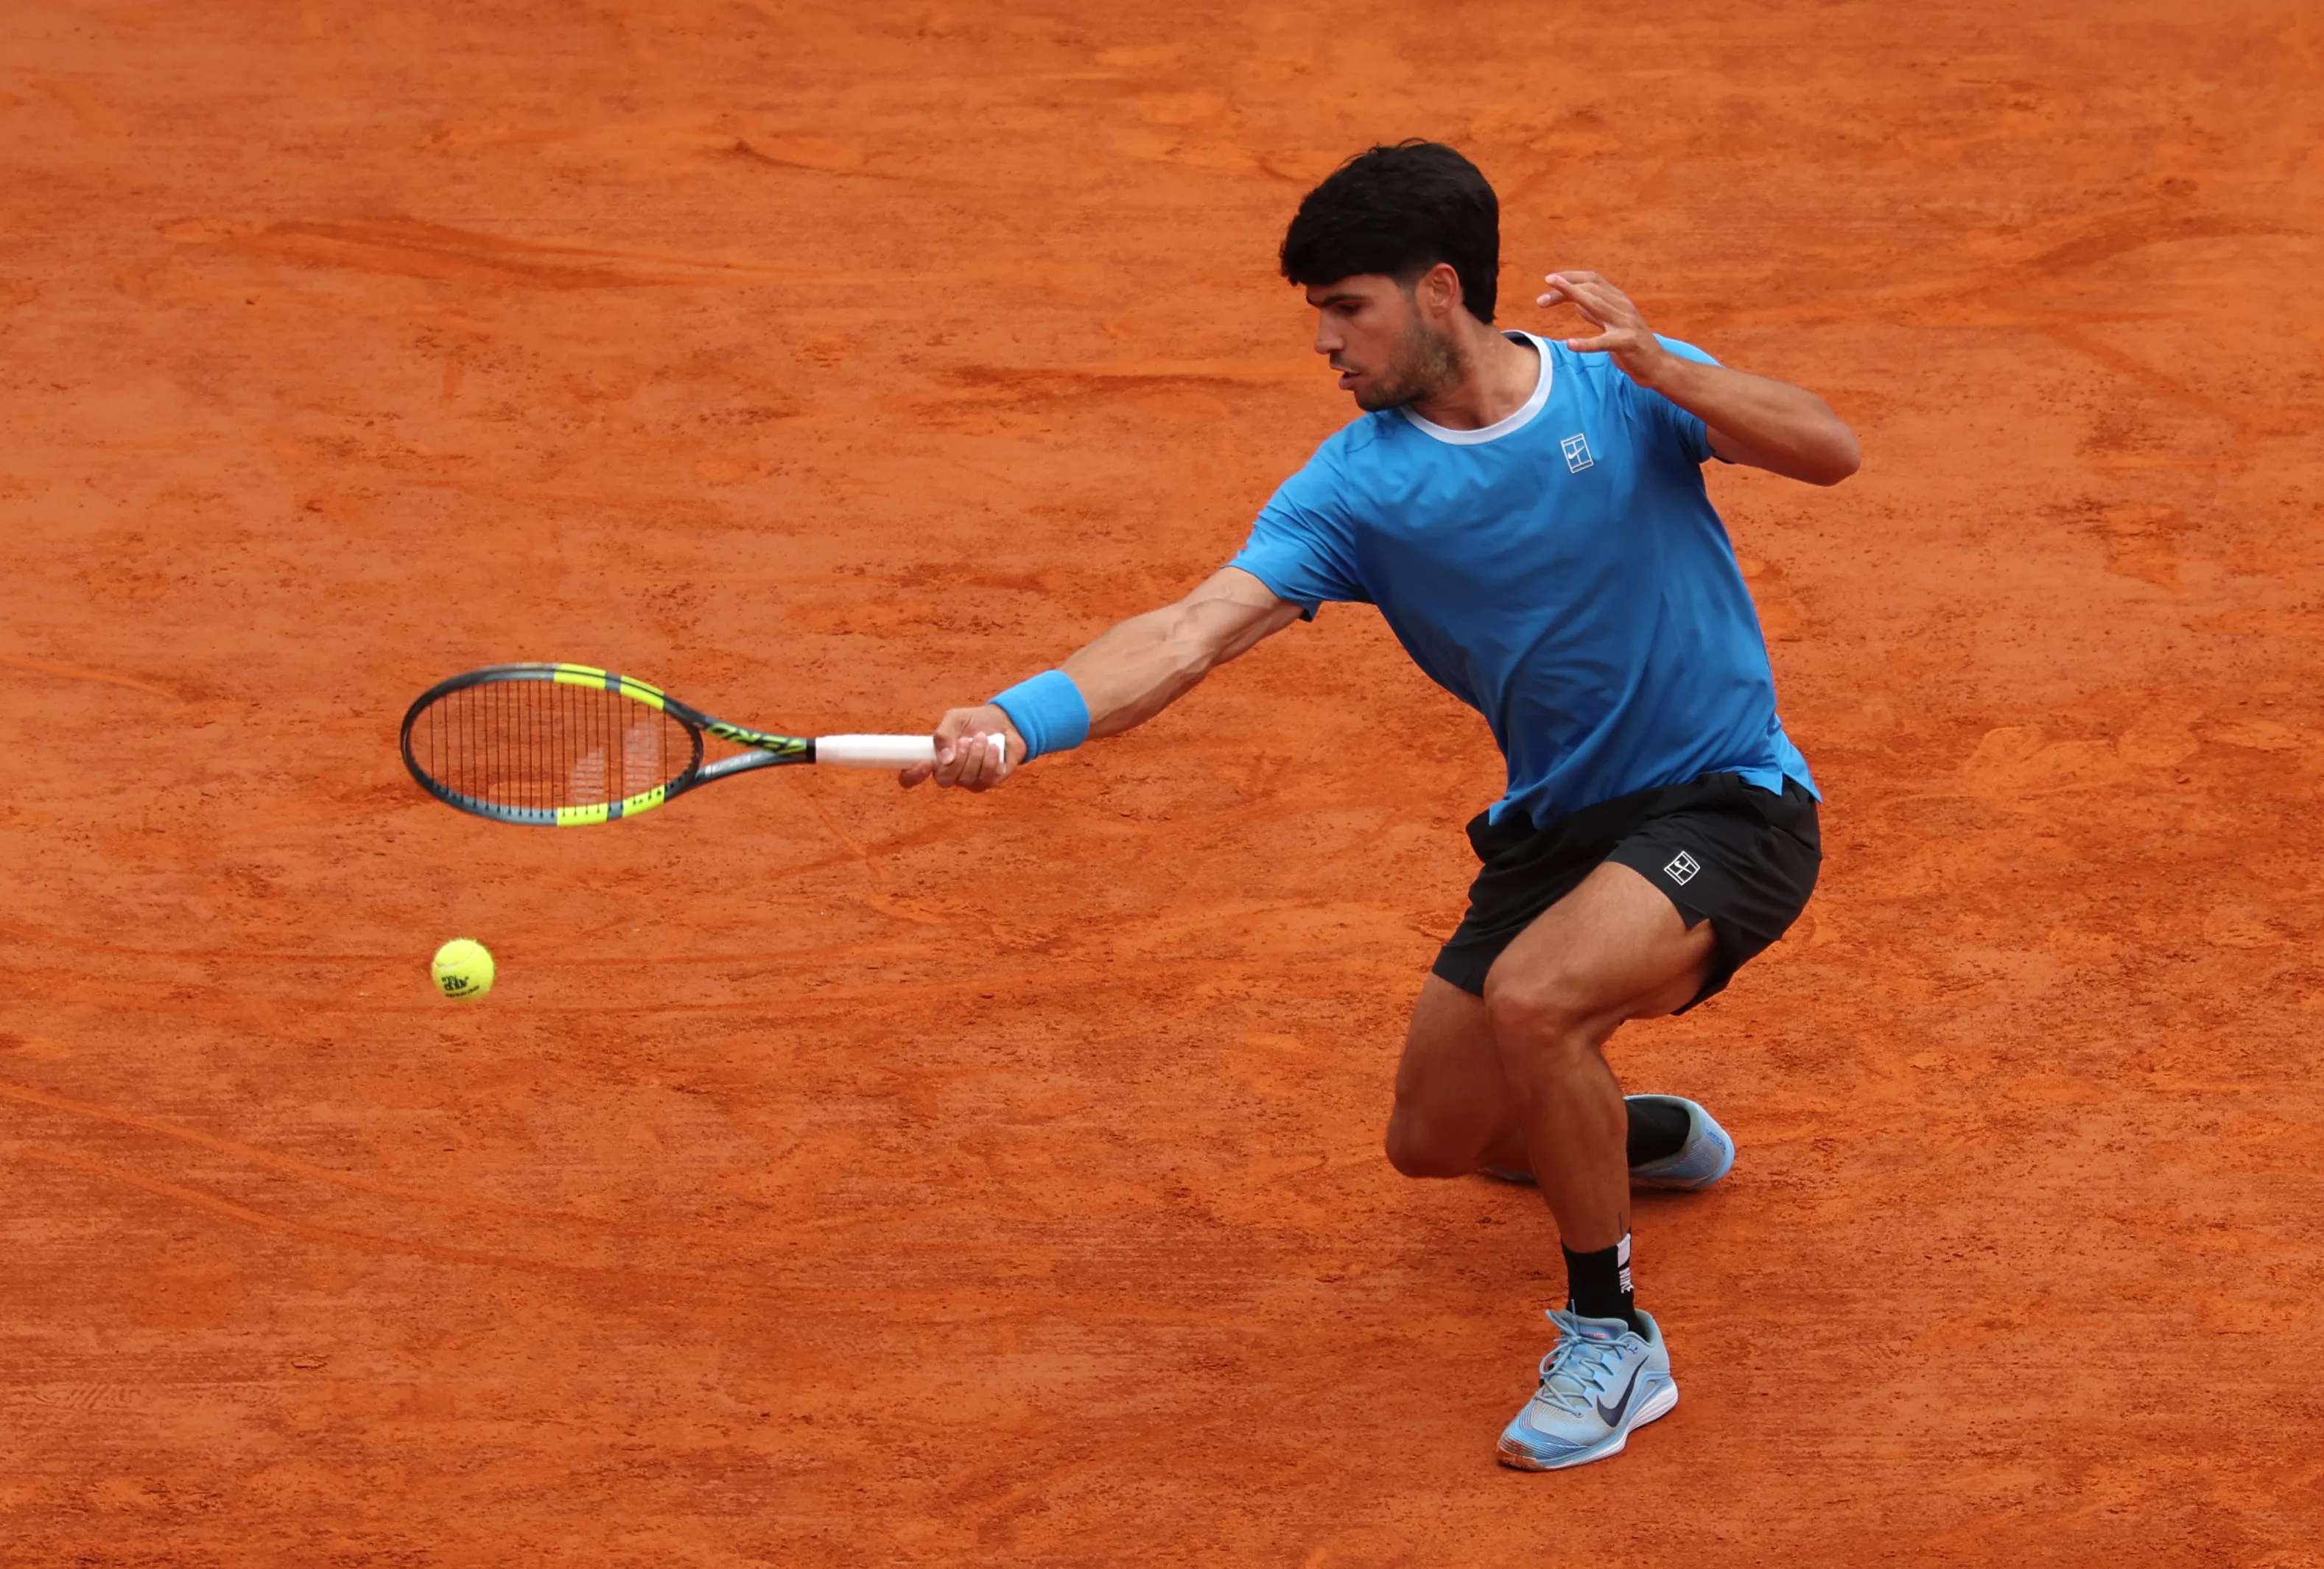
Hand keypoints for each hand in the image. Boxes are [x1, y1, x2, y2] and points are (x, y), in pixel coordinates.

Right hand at [898, 704, 1023, 791]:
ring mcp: (969, 781)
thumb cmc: (974, 721)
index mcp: (934, 759)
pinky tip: (994, 746)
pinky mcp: (988, 782)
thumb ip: (944, 734)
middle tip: (966, 740)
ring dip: (976, 754)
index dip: (913, 776)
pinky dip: (991, 758)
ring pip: (967, 778)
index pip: (911, 778)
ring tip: (982, 737)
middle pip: (944, 780)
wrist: (1003, 721)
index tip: (927, 763)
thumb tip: (944, 759)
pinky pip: (987, 778)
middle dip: (957, 759)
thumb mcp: (954, 719)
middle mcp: (949, 774)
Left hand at [1536, 271, 1677, 391]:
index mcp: (1618, 300)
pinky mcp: (1628, 343)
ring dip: (1572, 297)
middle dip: (1566, 287)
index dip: (1570, 277)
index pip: (1592, 280)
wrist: (1657, 365)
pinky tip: (1570, 344)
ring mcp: (1626, 323)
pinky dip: (1587, 343)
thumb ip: (1594, 311)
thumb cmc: (1631, 344)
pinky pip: (1605, 342)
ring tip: (1549, 298)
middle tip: (1542, 294)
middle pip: (1592, 288)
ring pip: (1597, 305)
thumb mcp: (1610, 323)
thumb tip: (1574, 300)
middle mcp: (1623, 306)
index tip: (1549, 280)